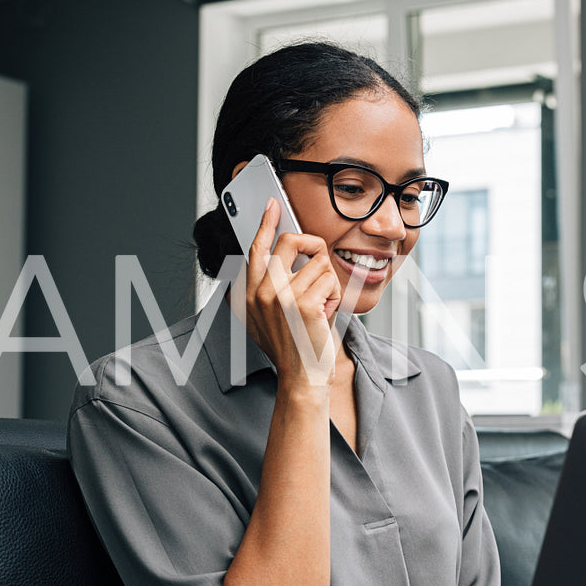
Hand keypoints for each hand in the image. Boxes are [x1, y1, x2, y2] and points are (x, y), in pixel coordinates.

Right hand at [239, 198, 342, 390]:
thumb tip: (283, 256)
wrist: (302, 378)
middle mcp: (262, 292)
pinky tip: (326, 314)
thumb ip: (270, 288)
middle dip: (313, 247)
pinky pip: (330, 280)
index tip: (273, 206)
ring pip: (319, 263)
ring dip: (328, 283)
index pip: (256, 248)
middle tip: (318, 263)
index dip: (266, 224)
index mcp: (250, 294)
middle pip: (291, 242)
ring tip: (321, 306)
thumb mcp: (268, 317)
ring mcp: (282, 297)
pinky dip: (335, 296)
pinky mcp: (305, 305)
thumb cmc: (293, 348)